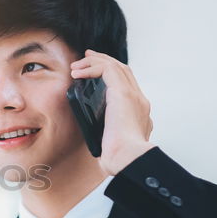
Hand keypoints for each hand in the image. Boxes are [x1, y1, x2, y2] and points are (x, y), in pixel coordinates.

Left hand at [70, 49, 155, 174]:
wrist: (129, 160)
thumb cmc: (119, 160)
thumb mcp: (111, 145)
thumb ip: (106, 137)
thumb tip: (96, 138)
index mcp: (138, 112)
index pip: (126, 85)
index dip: (110, 75)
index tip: (93, 72)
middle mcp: (139, 101)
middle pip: (123, 71)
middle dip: (103, 61)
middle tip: (86, 57)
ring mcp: (134, 96)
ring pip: (116, 66)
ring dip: (95, 62)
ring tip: (77, 65)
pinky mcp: (123, 94)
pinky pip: (108, 70)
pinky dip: (92, 67)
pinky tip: (78, 72)